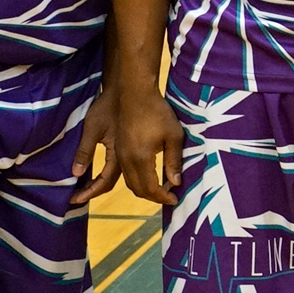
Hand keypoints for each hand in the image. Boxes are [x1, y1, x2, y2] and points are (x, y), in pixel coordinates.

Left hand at [71, 93, 119, 205]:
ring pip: (113, 177)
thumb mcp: (93, 127)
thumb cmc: (107, 106)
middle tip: (74, 199)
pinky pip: (114, 168)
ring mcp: (126, 153)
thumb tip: (75, 173)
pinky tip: (93, 176)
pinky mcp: (123, 147)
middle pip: (109, 183)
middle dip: (91, 192)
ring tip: (81, 191)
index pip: (104, 182)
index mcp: (118, 154)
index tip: (74, 200)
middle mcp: (124, 157)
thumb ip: (85, 151)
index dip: (89, 192)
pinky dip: (102, 176)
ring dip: (97, 186)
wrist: (127, 91)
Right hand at [116, 83, 186, 206]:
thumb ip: (174, 161)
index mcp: (141, 158)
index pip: (150, 188)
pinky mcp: (117, 148)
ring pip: (130, 182)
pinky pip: (125, 172)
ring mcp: (120, 155)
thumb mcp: (173, 135)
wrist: (134, 93)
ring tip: (160, 188)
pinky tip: (149, 175)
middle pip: (138, 189)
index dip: (163, 198)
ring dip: (144, 190)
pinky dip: (137, 180)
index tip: (174, 200)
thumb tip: (175, 183)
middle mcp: (127, 160)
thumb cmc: (157, 111)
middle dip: (154, 197)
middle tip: (169, 196)